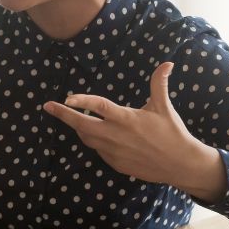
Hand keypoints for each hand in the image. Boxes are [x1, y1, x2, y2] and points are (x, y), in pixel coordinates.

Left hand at [43, 62, 225, 201]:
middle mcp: (116, 136)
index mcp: (127, 119)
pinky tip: (99, 134)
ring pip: (87, 138)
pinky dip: (95, 140)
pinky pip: (98, 150)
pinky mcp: (115, 164)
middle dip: (63, 115)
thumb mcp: (164, 107)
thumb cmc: (172, 132)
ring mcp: (114, 152)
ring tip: (74, 116)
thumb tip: (167, 63)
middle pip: (82, 125)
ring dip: (80, 127)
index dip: (81, 100)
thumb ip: (159, 84)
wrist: (180, 165)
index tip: (66, 97)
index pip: (99, 106)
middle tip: (48, 106)